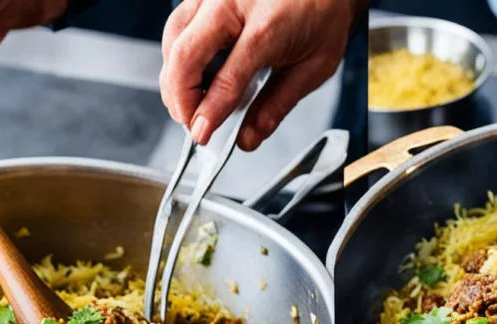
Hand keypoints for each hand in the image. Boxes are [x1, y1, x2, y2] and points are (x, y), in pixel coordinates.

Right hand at [160, 0, 358, 150]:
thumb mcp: (314, 67)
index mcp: (268, 23)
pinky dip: (177, 57)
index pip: (228, 77)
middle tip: (193, 125)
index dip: (209, 112)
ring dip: (174, 79)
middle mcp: (233, 2)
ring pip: (173, 39)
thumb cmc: (322, 14)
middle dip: (180, 99)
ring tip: (190, 106)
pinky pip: (177, 26)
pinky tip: (190, 78)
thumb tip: (248, 137)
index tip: (202, 135)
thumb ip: (278, 104)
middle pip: (185, 56)